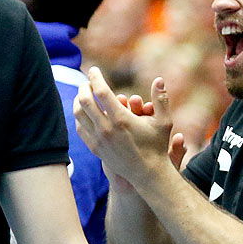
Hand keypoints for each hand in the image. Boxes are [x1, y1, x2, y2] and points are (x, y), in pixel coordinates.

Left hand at [74, 69, 174, 189]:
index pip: (102, 92)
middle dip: (84, 87)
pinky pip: (79, 128)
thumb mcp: (164, 122)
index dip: (96, 78)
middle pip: (85, 101)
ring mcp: (98, 139)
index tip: (94, 69)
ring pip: (78, 114)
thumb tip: (159, 79)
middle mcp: (106, 129)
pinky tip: (83, 112)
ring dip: (78, 100)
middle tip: (87, 81)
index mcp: (121, 119)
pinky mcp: (94, 148)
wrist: (147, 173)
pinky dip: (79, 117)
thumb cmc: (157, 146)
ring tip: (83, 94)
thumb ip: (161, 99)